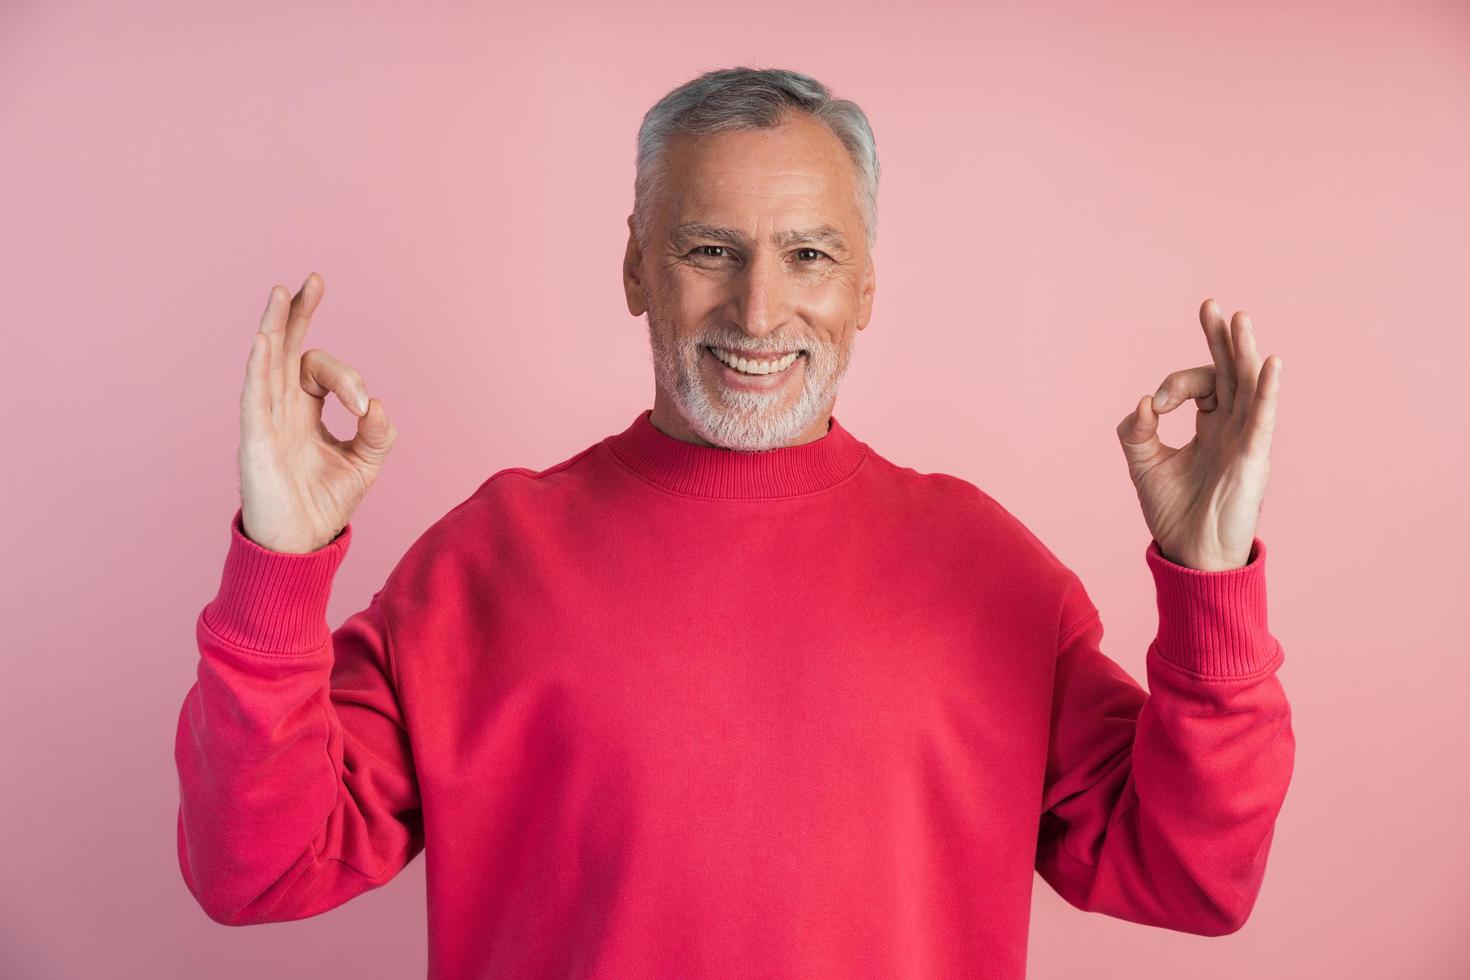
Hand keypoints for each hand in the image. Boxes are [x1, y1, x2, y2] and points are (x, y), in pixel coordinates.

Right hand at [238, 273, 396, 553]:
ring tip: (281, 292)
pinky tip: (261, 340)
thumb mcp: (365, 464)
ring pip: (265, 363)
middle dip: (298, 314)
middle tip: (312, 280)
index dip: (347, 380)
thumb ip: (377, 434)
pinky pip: (253, 397)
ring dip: (273, 326)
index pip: (319, 370)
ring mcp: (264, 422)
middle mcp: (280, 408)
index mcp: (303, 410)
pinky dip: (257, 367)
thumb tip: (376, 404)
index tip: (364, 407)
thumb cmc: (325, 504)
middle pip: (284, 349)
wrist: (301, 547)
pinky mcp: (255, 441)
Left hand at [1115, 298, 1282, 570]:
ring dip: (1243, 351)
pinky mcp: (1254, 456)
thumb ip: (1136, 430)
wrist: (1190, 553)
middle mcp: (1233, 427)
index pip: (1200, 385)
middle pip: (1231, 372)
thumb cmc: (1173, 511)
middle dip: (1220, 338)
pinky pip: (1263, 417)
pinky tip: (1270, 362)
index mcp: (1211, 426)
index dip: (1175, 385)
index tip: (1156, 405)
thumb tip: (1144, 402)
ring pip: (1248, 386)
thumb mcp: (1142, 463)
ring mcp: (1246, 439)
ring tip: (1239, 318)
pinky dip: (1266, 389)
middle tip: (1210, 304)